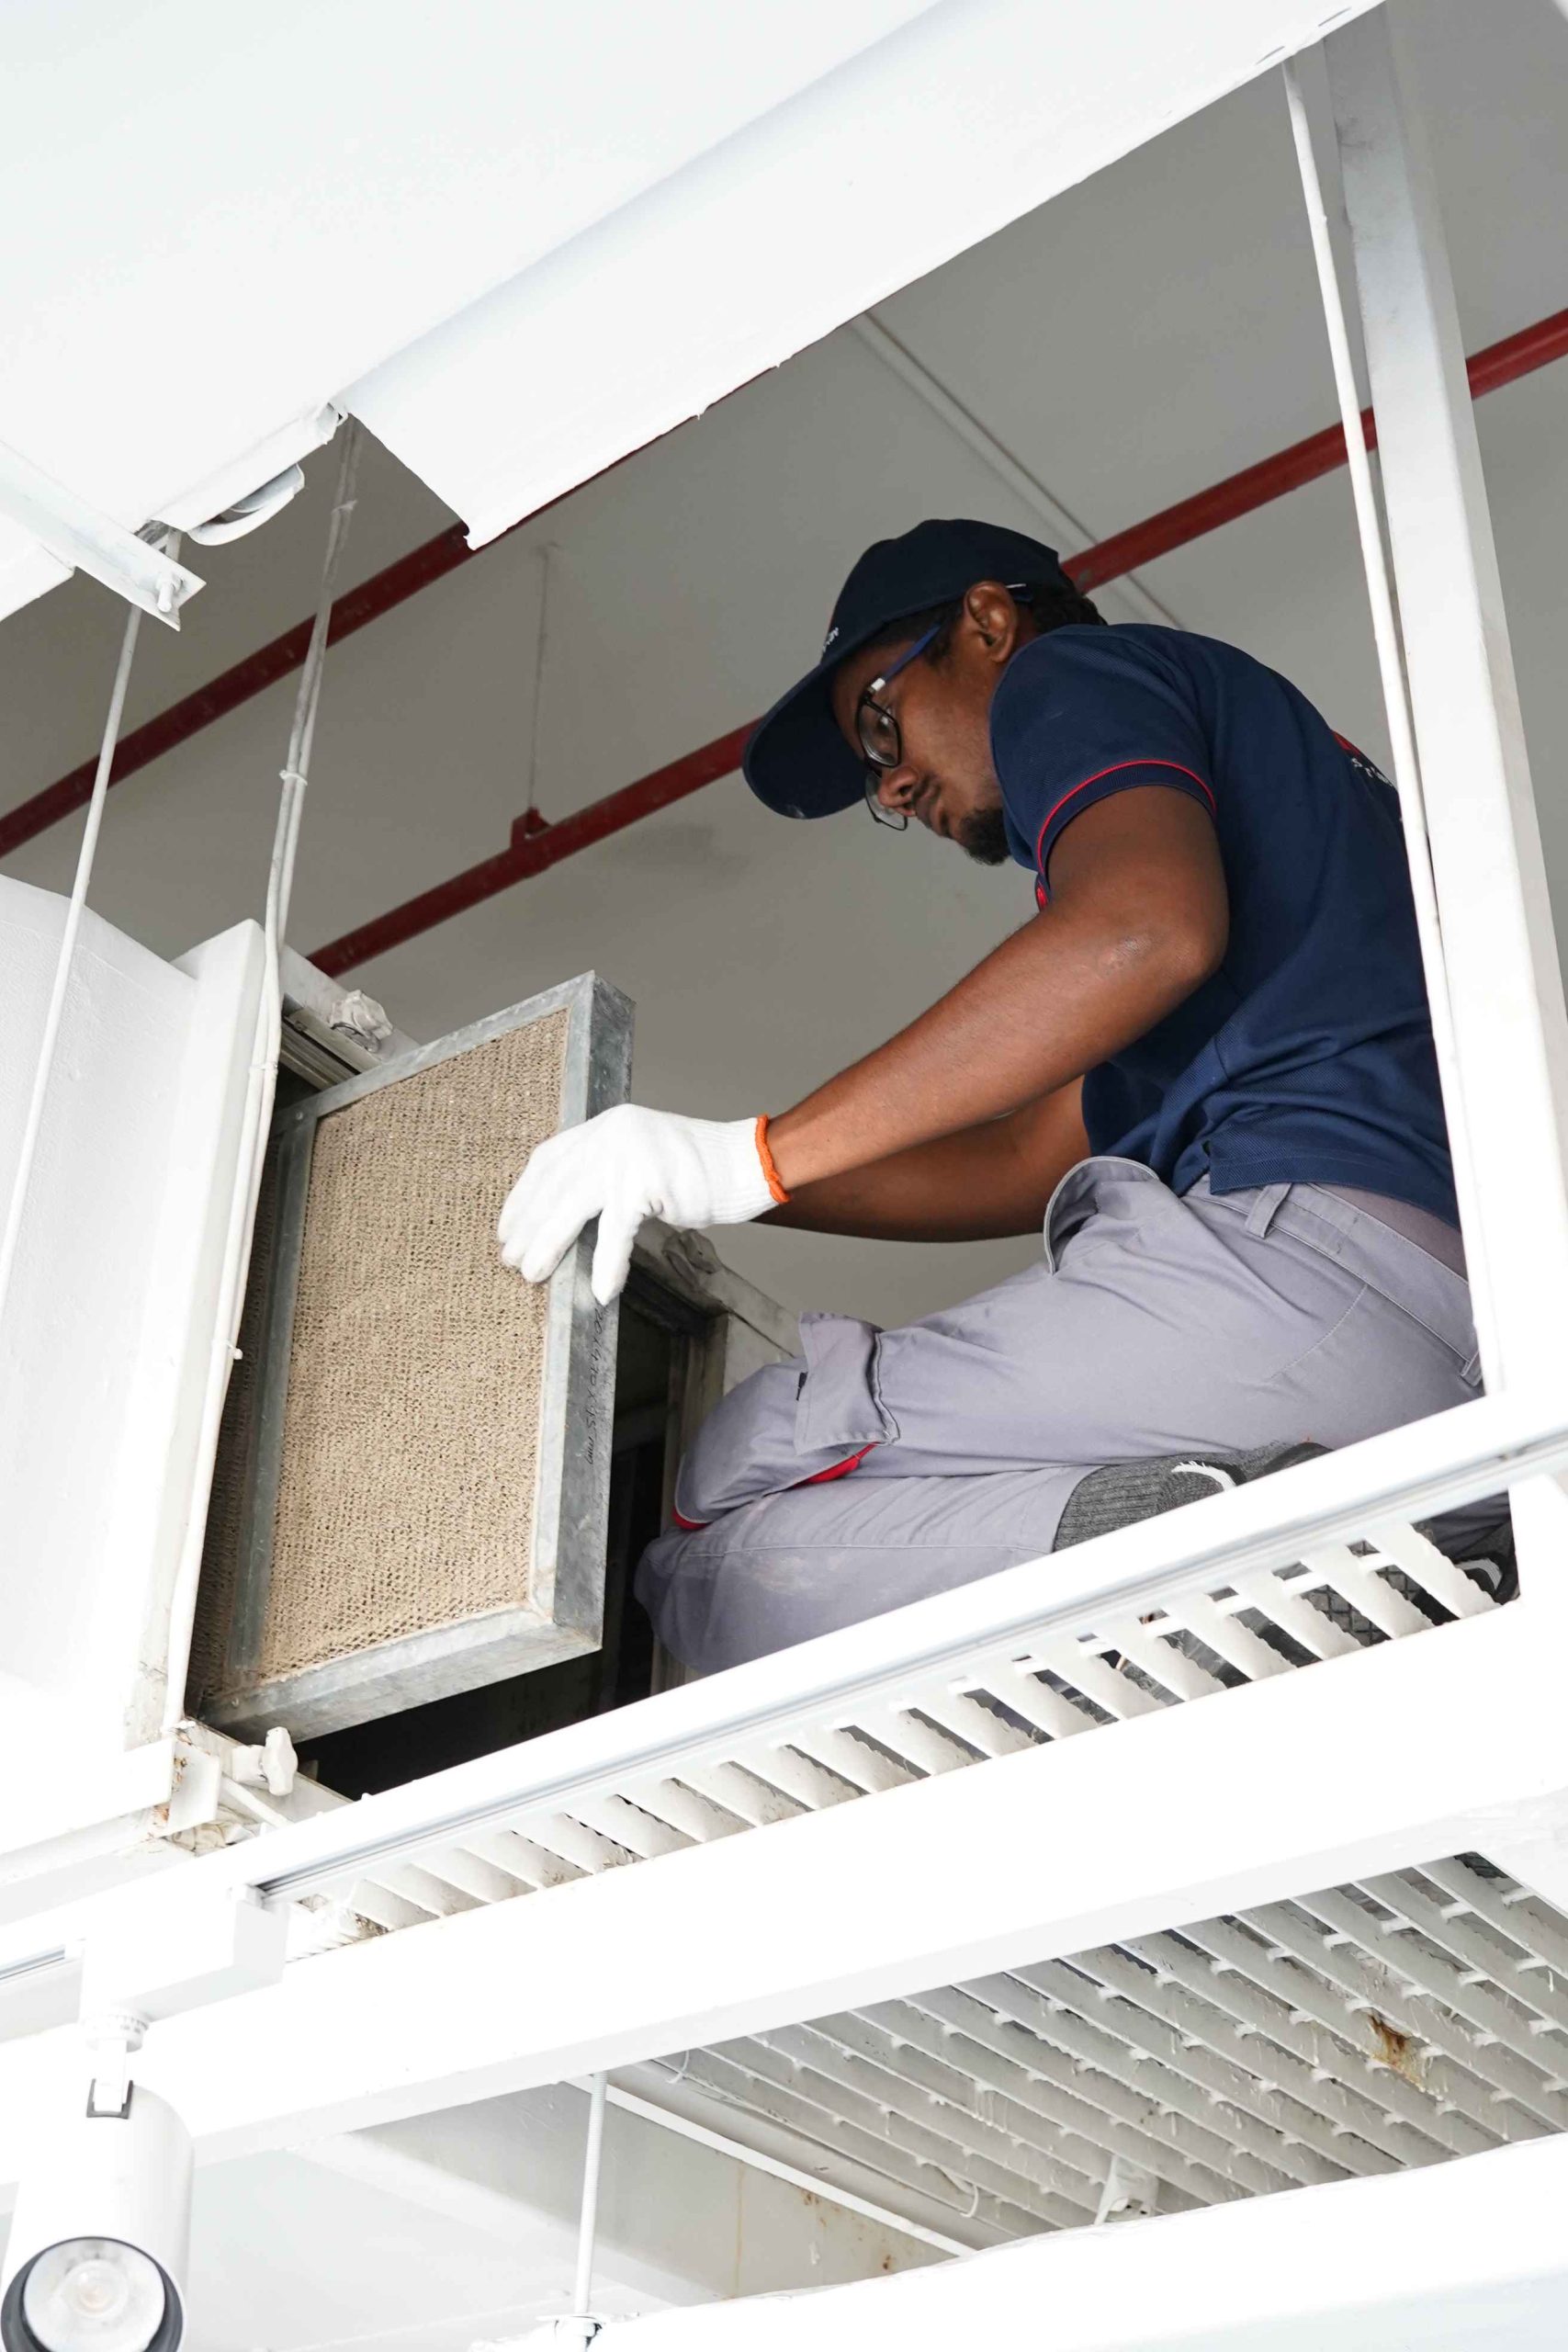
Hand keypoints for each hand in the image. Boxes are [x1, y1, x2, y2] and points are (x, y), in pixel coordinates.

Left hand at [498, 1105, 776, 1304]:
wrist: (747, 1163)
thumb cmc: (698, 1170)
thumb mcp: (640, 1160)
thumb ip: (605, 1176)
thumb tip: (567, 1220)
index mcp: (605, 1126)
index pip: (549, 1159)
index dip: (523, 1195)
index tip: (508, 1227)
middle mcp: (610, 1134)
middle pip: (554, 1184)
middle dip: (528, 1226)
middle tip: (512, 1258)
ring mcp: (627, 1156)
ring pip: (572, 1206)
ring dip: (550, 1245)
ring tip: (535, 1274)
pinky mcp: (645, 1182)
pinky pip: (616, 1231)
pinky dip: (607, 1263)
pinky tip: (601, 1289)